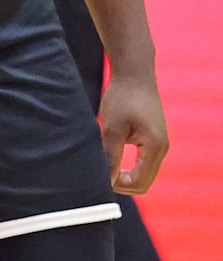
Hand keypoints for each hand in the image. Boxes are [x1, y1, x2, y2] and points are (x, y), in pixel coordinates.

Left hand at [100, 67, 168, 194]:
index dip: (118, 186)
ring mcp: (159, 143)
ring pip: (143, 172)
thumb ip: (110, 156)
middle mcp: (162, 148)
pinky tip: (110, 155)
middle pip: (144, 182)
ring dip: (124, 174)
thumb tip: (106, 181)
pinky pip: (142, 161)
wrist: (133, 74)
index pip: (140, 183)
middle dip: (122, 183)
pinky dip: (128, 165)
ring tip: (103, 164)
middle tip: (99, 173)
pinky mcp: (152, 137)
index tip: (99, 176)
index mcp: (155, 147)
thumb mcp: (112, 128)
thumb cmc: (122, 98)